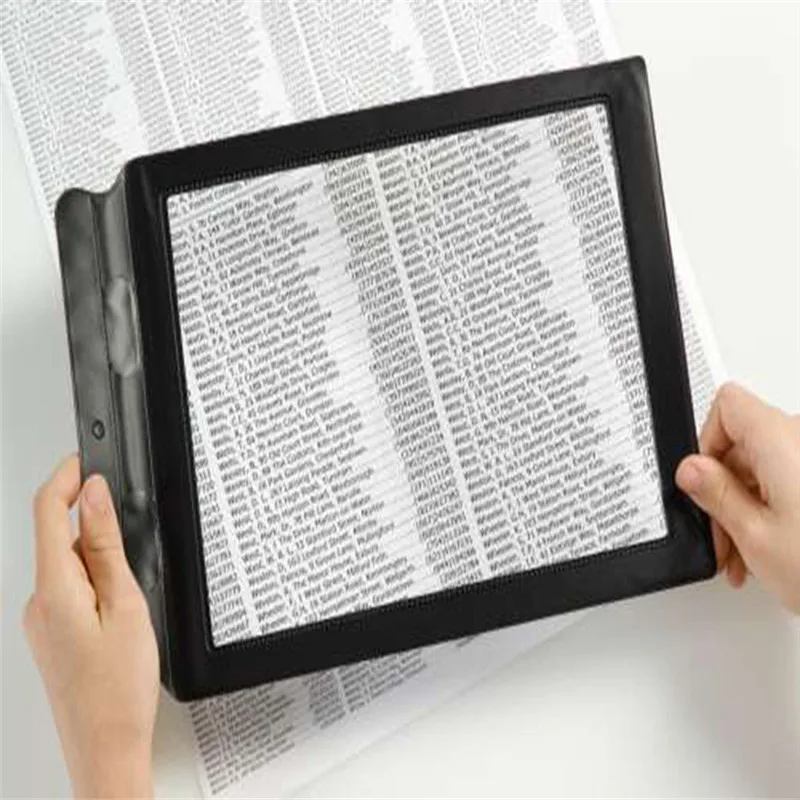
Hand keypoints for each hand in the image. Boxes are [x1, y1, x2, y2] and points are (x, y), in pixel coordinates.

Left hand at [24, 455, 158, 798]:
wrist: (105, 746)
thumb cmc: (119, 687)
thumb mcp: (125, 604)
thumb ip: (107, 545)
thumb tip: (94, 496)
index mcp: (54, 589)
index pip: (47, 512)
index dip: (64, 477)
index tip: (84, 458)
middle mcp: (37, 602)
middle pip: (60, 538)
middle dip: (95, 528)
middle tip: (134, 544)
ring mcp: (41, 621)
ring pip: (68, 565)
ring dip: (99, 561)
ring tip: (132, 599)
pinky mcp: (50, 633)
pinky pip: (69, 590)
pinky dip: (94, 584)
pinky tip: (120, 614)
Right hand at [676, 383, 799, 612]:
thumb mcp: (755, 535)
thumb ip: (716, 494)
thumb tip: (693, 470)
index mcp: (782, 440)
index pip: (728, 406)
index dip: (706, 442)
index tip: (703, 481)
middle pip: (746, 442)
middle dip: (725, 489)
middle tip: (722, 532)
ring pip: (769, 466)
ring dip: (749, 505)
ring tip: (747, 554)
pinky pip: (793, 478)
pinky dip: (776, 508)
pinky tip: (771, 548)